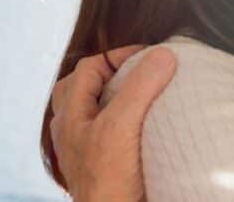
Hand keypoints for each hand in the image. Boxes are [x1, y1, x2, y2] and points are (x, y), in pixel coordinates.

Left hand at [49, 45, 176, 201]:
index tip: (151, 55)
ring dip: (118, 97)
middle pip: (85, 86)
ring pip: (96, 109)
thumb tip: (162, 54)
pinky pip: (109, 131)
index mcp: (71, 115)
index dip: (120, 55)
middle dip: (113, 73)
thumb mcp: (121, 126)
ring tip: (145, 95)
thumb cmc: (108, 179)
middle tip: (143, 71)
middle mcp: (73, 130)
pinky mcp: (103, 164)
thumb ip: (139, 87)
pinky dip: (126, 120)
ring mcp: (86, 148)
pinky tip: (143, 126)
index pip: (89, 67)